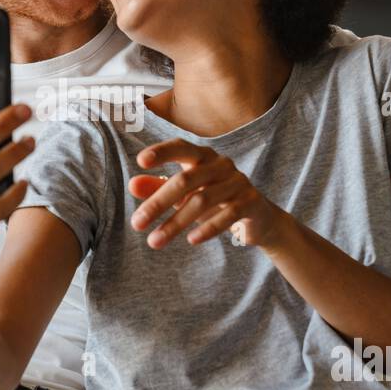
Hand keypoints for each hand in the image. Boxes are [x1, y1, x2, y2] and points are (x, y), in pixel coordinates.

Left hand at [128, 139, 287, 248]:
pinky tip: (191, 240)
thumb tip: (132, 185)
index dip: (162, 152)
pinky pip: (227, 214)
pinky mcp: (251, 202)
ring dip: (176, 223)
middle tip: (136, 224)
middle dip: (158, 203)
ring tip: (154, 241)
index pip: (181, 147)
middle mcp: (221, 165)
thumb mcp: (185, 194)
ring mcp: (238, 182)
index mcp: (203, 157)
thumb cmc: (215, 199)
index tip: (140, 161)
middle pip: (186, 180)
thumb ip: (159, 187)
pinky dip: (208, 228)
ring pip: (202, 200)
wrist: (258, 218)